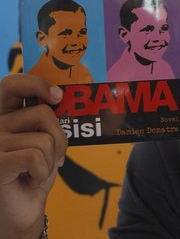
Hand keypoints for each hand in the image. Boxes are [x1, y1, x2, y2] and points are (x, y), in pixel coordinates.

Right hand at [0, 73, 66, 238]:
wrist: (22, 209)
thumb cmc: (33, 172)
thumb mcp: (43, 139)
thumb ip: (45, 118)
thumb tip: (60, 96)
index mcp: (4, 114)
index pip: (11, 84)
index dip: (35, 83)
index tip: (57, 96)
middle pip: (42, 113)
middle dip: (58, 136)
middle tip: (53, 155)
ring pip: (44, 138)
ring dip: (51, 159)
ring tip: (37, 171)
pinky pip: (35, 156)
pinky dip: (42, 171)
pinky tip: (30, 180)